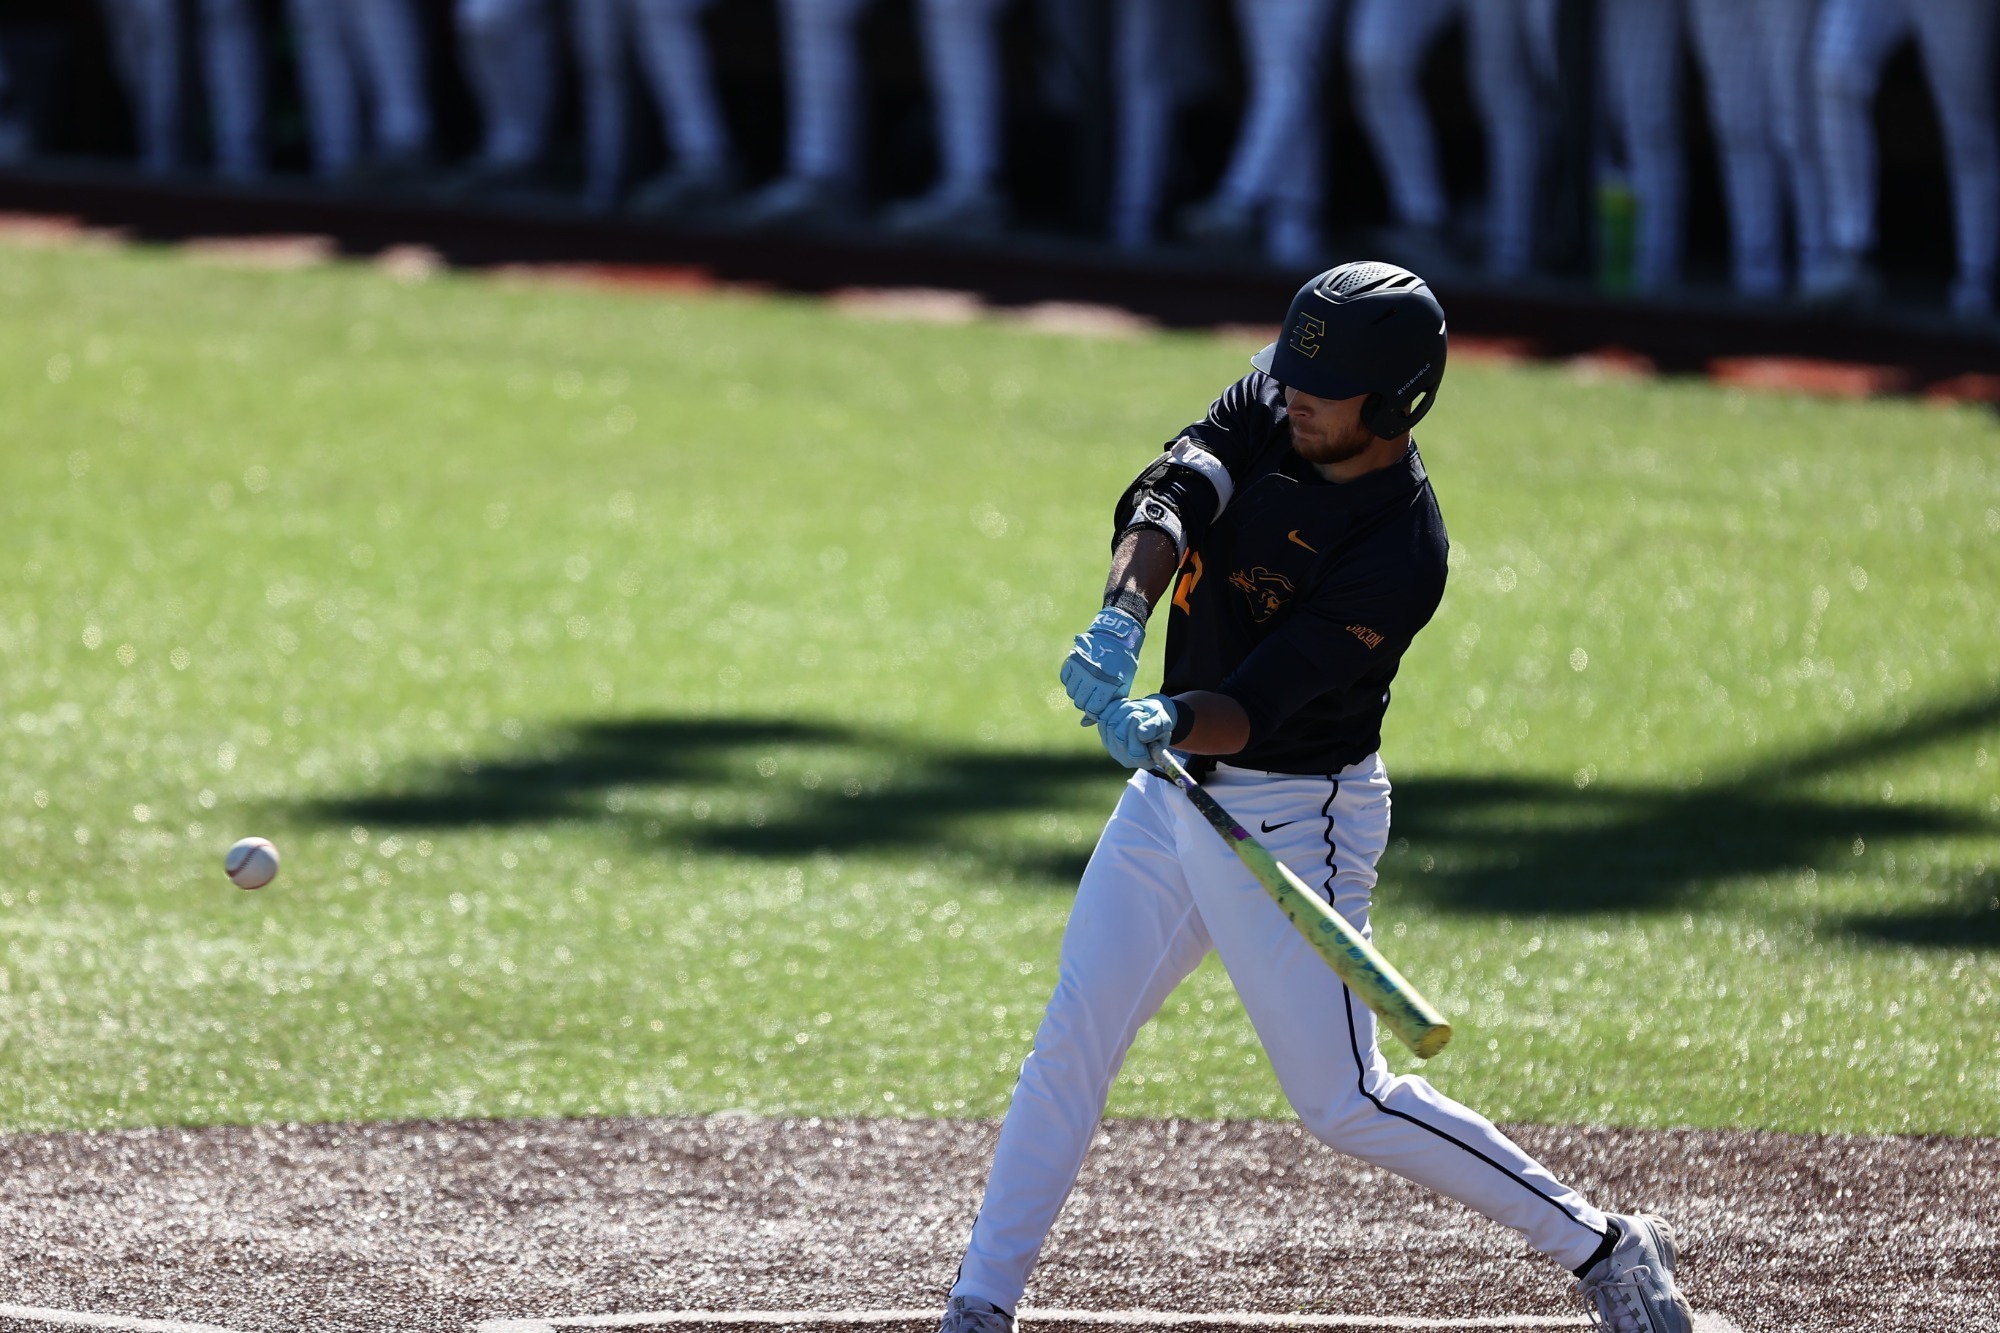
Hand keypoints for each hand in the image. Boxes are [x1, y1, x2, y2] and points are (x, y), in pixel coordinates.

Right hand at [1060, 608, 1144, 723]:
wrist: (1117, 637)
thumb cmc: (1123, 666)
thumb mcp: (1121, 687)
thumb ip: (1106, 707)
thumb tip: (1083, 724)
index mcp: (1107, 684)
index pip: (1092, 710)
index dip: (1096, 711)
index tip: (1100, 706)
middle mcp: (1091, 676)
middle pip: (1080, 702)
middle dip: (1087, 703)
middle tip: (1094, 696)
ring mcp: (1080, 667)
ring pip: (1071, 692)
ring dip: (1078, 693)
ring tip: (1088, 686)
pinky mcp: (1072, 659)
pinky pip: (1065, 679)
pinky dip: (1071, 681)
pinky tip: (1080, 677)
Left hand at [1096, 694, 1178, 768]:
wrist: (1148, 714)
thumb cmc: (1158, 721)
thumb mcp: (1164, 723)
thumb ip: (1155, 728)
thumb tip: (1141, 735)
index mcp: (1145, 761)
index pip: (1135, 752)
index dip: (1135, 731)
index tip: (1142, 715)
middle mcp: (1127, 760)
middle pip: (1120, 737)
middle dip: (1129, 717)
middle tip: (1139, 708)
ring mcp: (1113, 750)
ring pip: (1110, 725)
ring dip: (1122, 710)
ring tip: (1133, 705)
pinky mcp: (1105, 737)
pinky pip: (1103, 720)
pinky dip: (1112, 708)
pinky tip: (1123, 705)